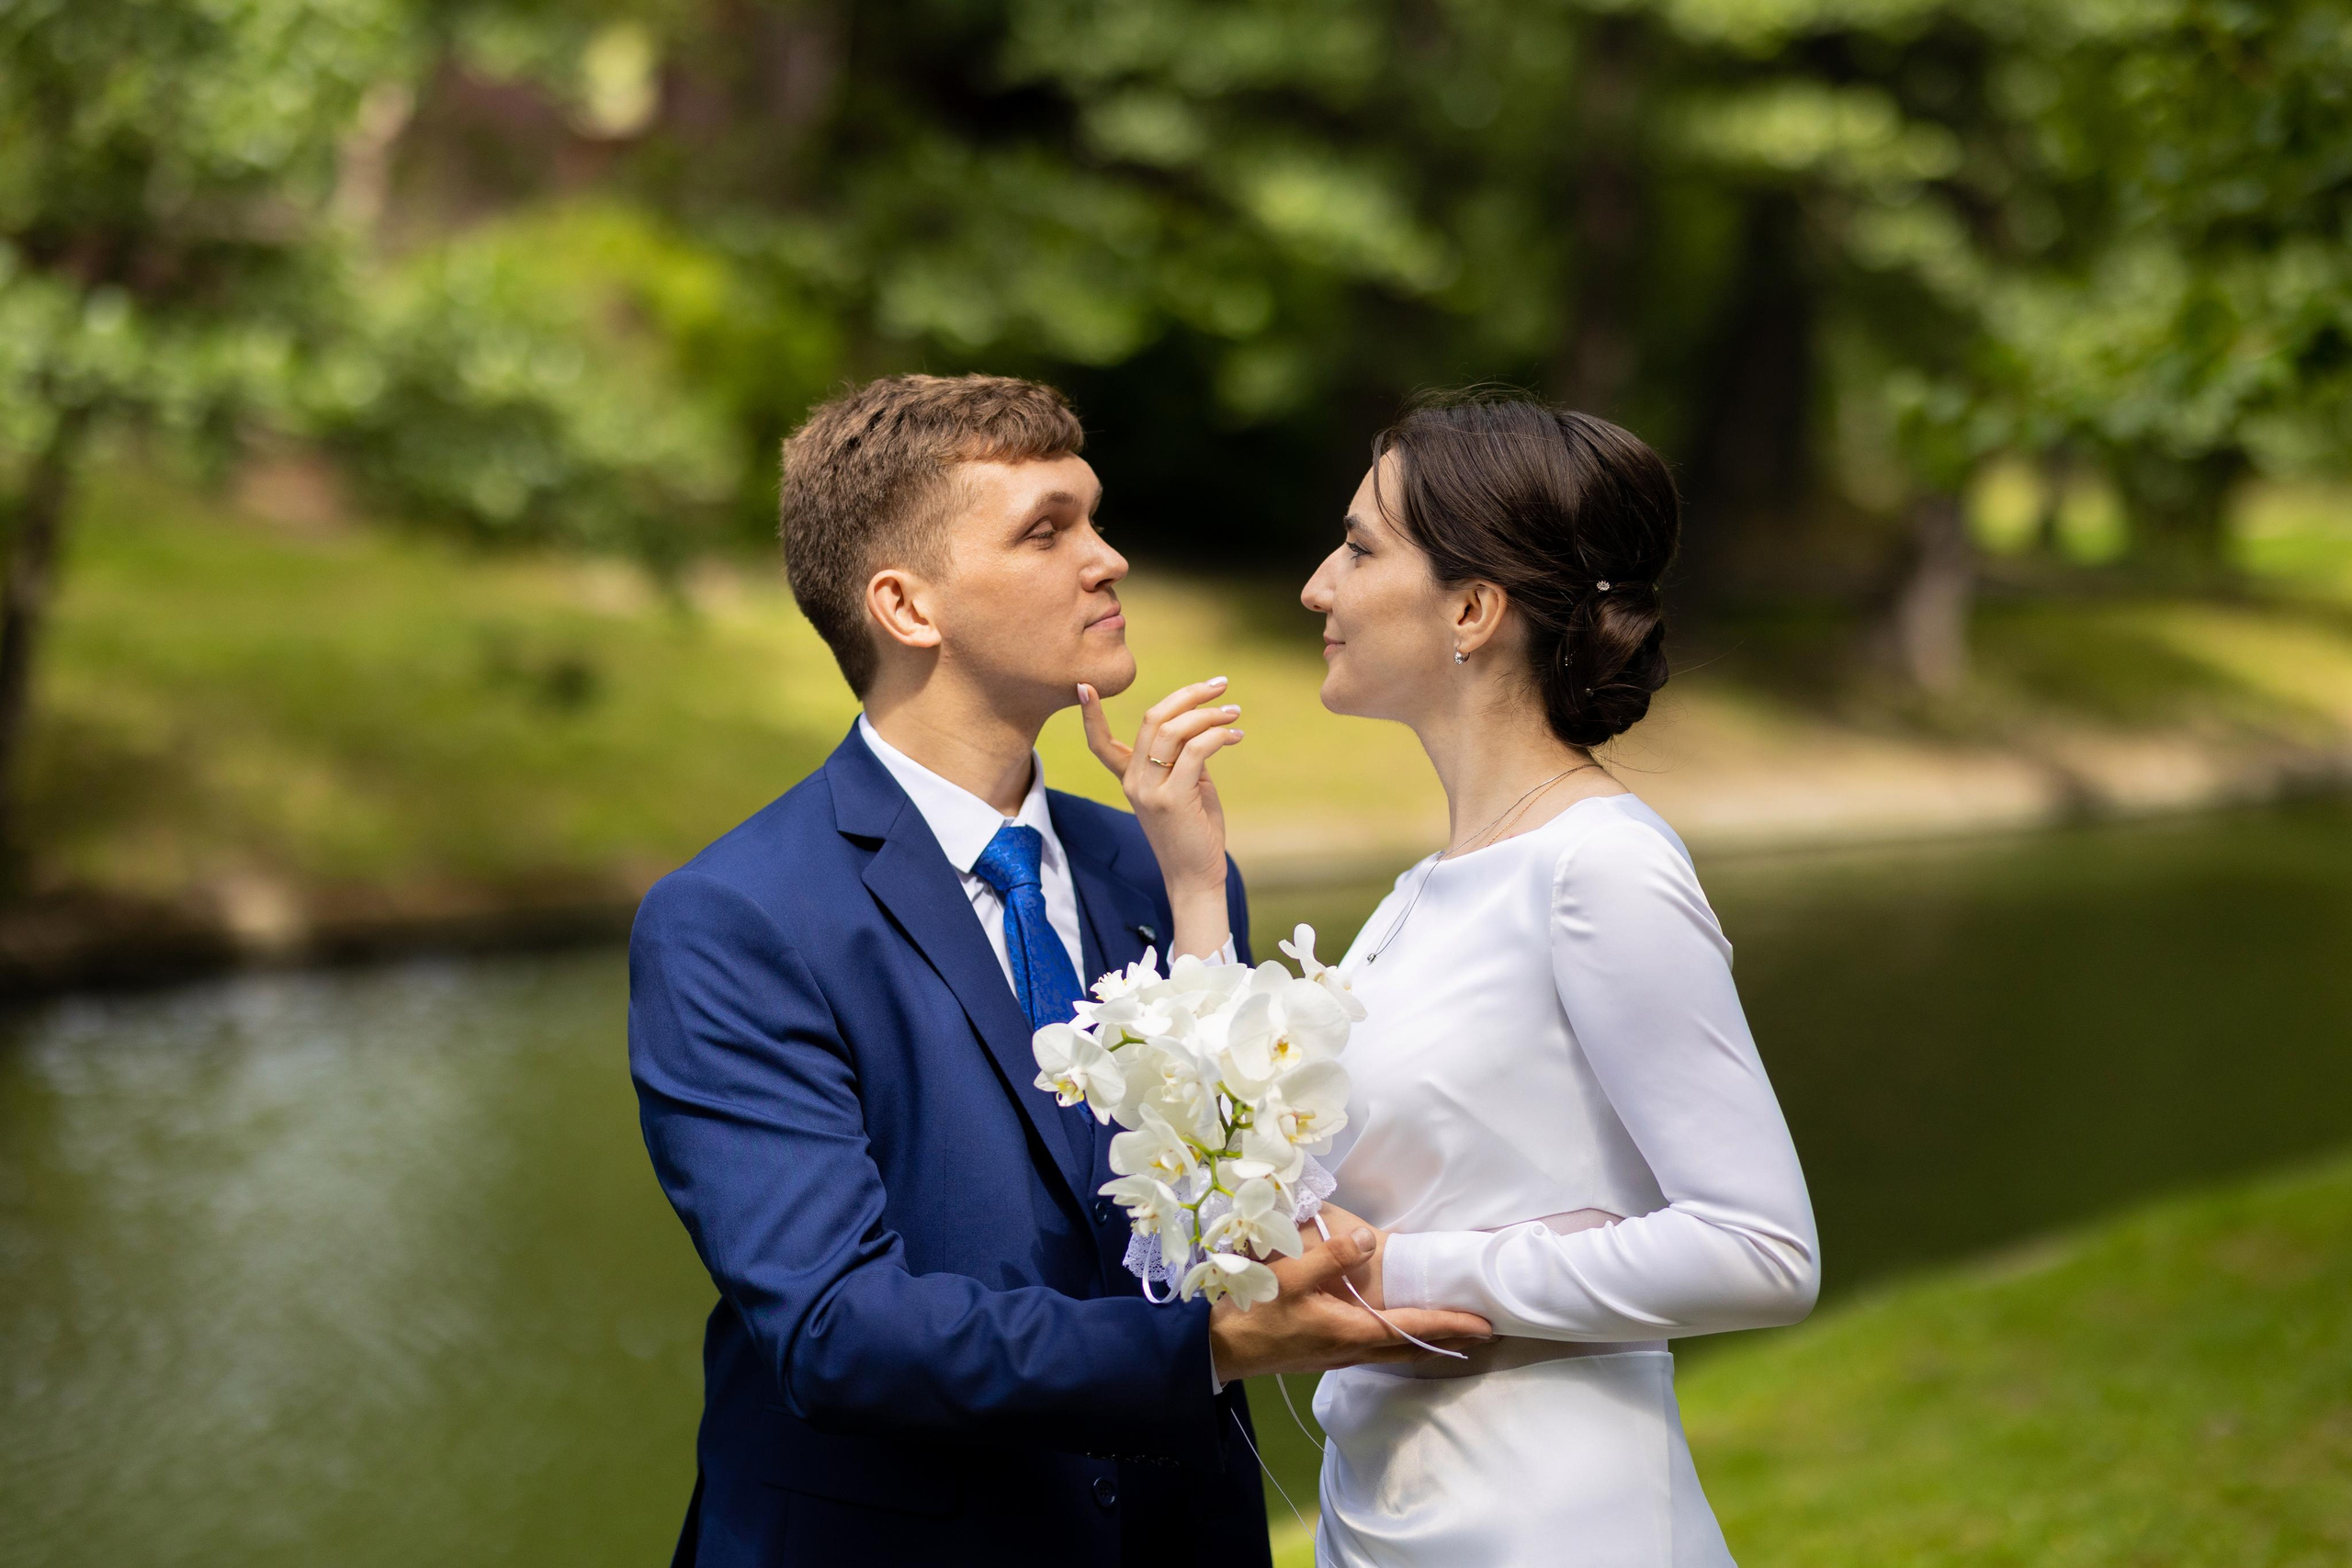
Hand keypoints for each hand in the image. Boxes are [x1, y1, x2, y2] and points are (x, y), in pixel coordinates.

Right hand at [1078, 677, 1243, 957]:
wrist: (1195, 878)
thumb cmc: (1194, 834)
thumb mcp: (1186, 788)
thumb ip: (1185, 758)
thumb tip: (1203, 726)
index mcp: (1130, 779)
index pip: (1100, 743)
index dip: (1090, 714)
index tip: (1085, 684)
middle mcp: (1134, 781)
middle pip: (1153, 720)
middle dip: (1188, 695)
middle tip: (1219, 685)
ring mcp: (1150, 791)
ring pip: (1174, 730)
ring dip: (1208, 714)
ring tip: (1234, 713)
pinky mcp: (1173, 799)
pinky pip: (1194, 750)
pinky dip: (1217, 736)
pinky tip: (1235, 737)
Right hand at [1208, 1223, 1490, 1382]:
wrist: (1220, 1350)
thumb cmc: (1254, 1312)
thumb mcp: (1289, 1277)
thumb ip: (1331, 1255)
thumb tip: (1370, 1237)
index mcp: (1351, 1332)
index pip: (1413, 1328)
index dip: (1450, 1324)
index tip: (1485, 1323)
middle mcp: (1352, 1349)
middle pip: (1411, 1347)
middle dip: (1447, 1337)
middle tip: (1480, 1328)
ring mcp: (1339, 1355)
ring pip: (1394, 1351)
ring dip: (1424, 1340)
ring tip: (1448, 1328)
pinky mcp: (1326, 1353)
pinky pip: (1376, 1349)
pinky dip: (1398, 1340)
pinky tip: (1394, 1329)